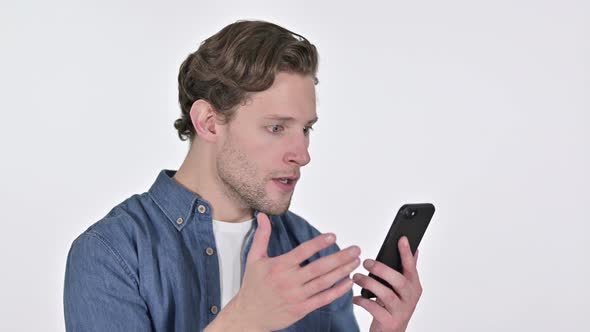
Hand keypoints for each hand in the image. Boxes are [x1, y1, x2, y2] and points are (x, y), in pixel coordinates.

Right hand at [207, 213, 360, 331]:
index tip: (333, 236)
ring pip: (324, 282)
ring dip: (342, 272)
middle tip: (355, 249)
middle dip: (340, 258)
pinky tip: (348, 282)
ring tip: (356, 262)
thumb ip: (262, 236)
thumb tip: (263, 216)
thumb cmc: (252, 286)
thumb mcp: (254, 259)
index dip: (318, 243)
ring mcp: (297, 296)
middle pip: (319, 267)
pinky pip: (323, 299)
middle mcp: (289, 281)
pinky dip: (337, 291)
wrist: (249, 315)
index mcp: (279, 266)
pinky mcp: (302, 309)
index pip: (302, 252)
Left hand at [352, 237, 422, 331]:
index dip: (406, 253)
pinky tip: (355, 297)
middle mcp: (410, 298)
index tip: (402, 238)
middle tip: (366, 262)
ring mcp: (401, 311)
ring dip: (368, 283)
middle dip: (381, 269)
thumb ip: (408, 271)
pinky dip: (363, 301)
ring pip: (386, 294)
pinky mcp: (389, 321)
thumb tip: (415, 249)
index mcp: (414, 286)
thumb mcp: (403, 289)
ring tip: (356, 277)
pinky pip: (374, 309)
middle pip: (398, 280)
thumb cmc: (394, 307)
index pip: (411, 267)